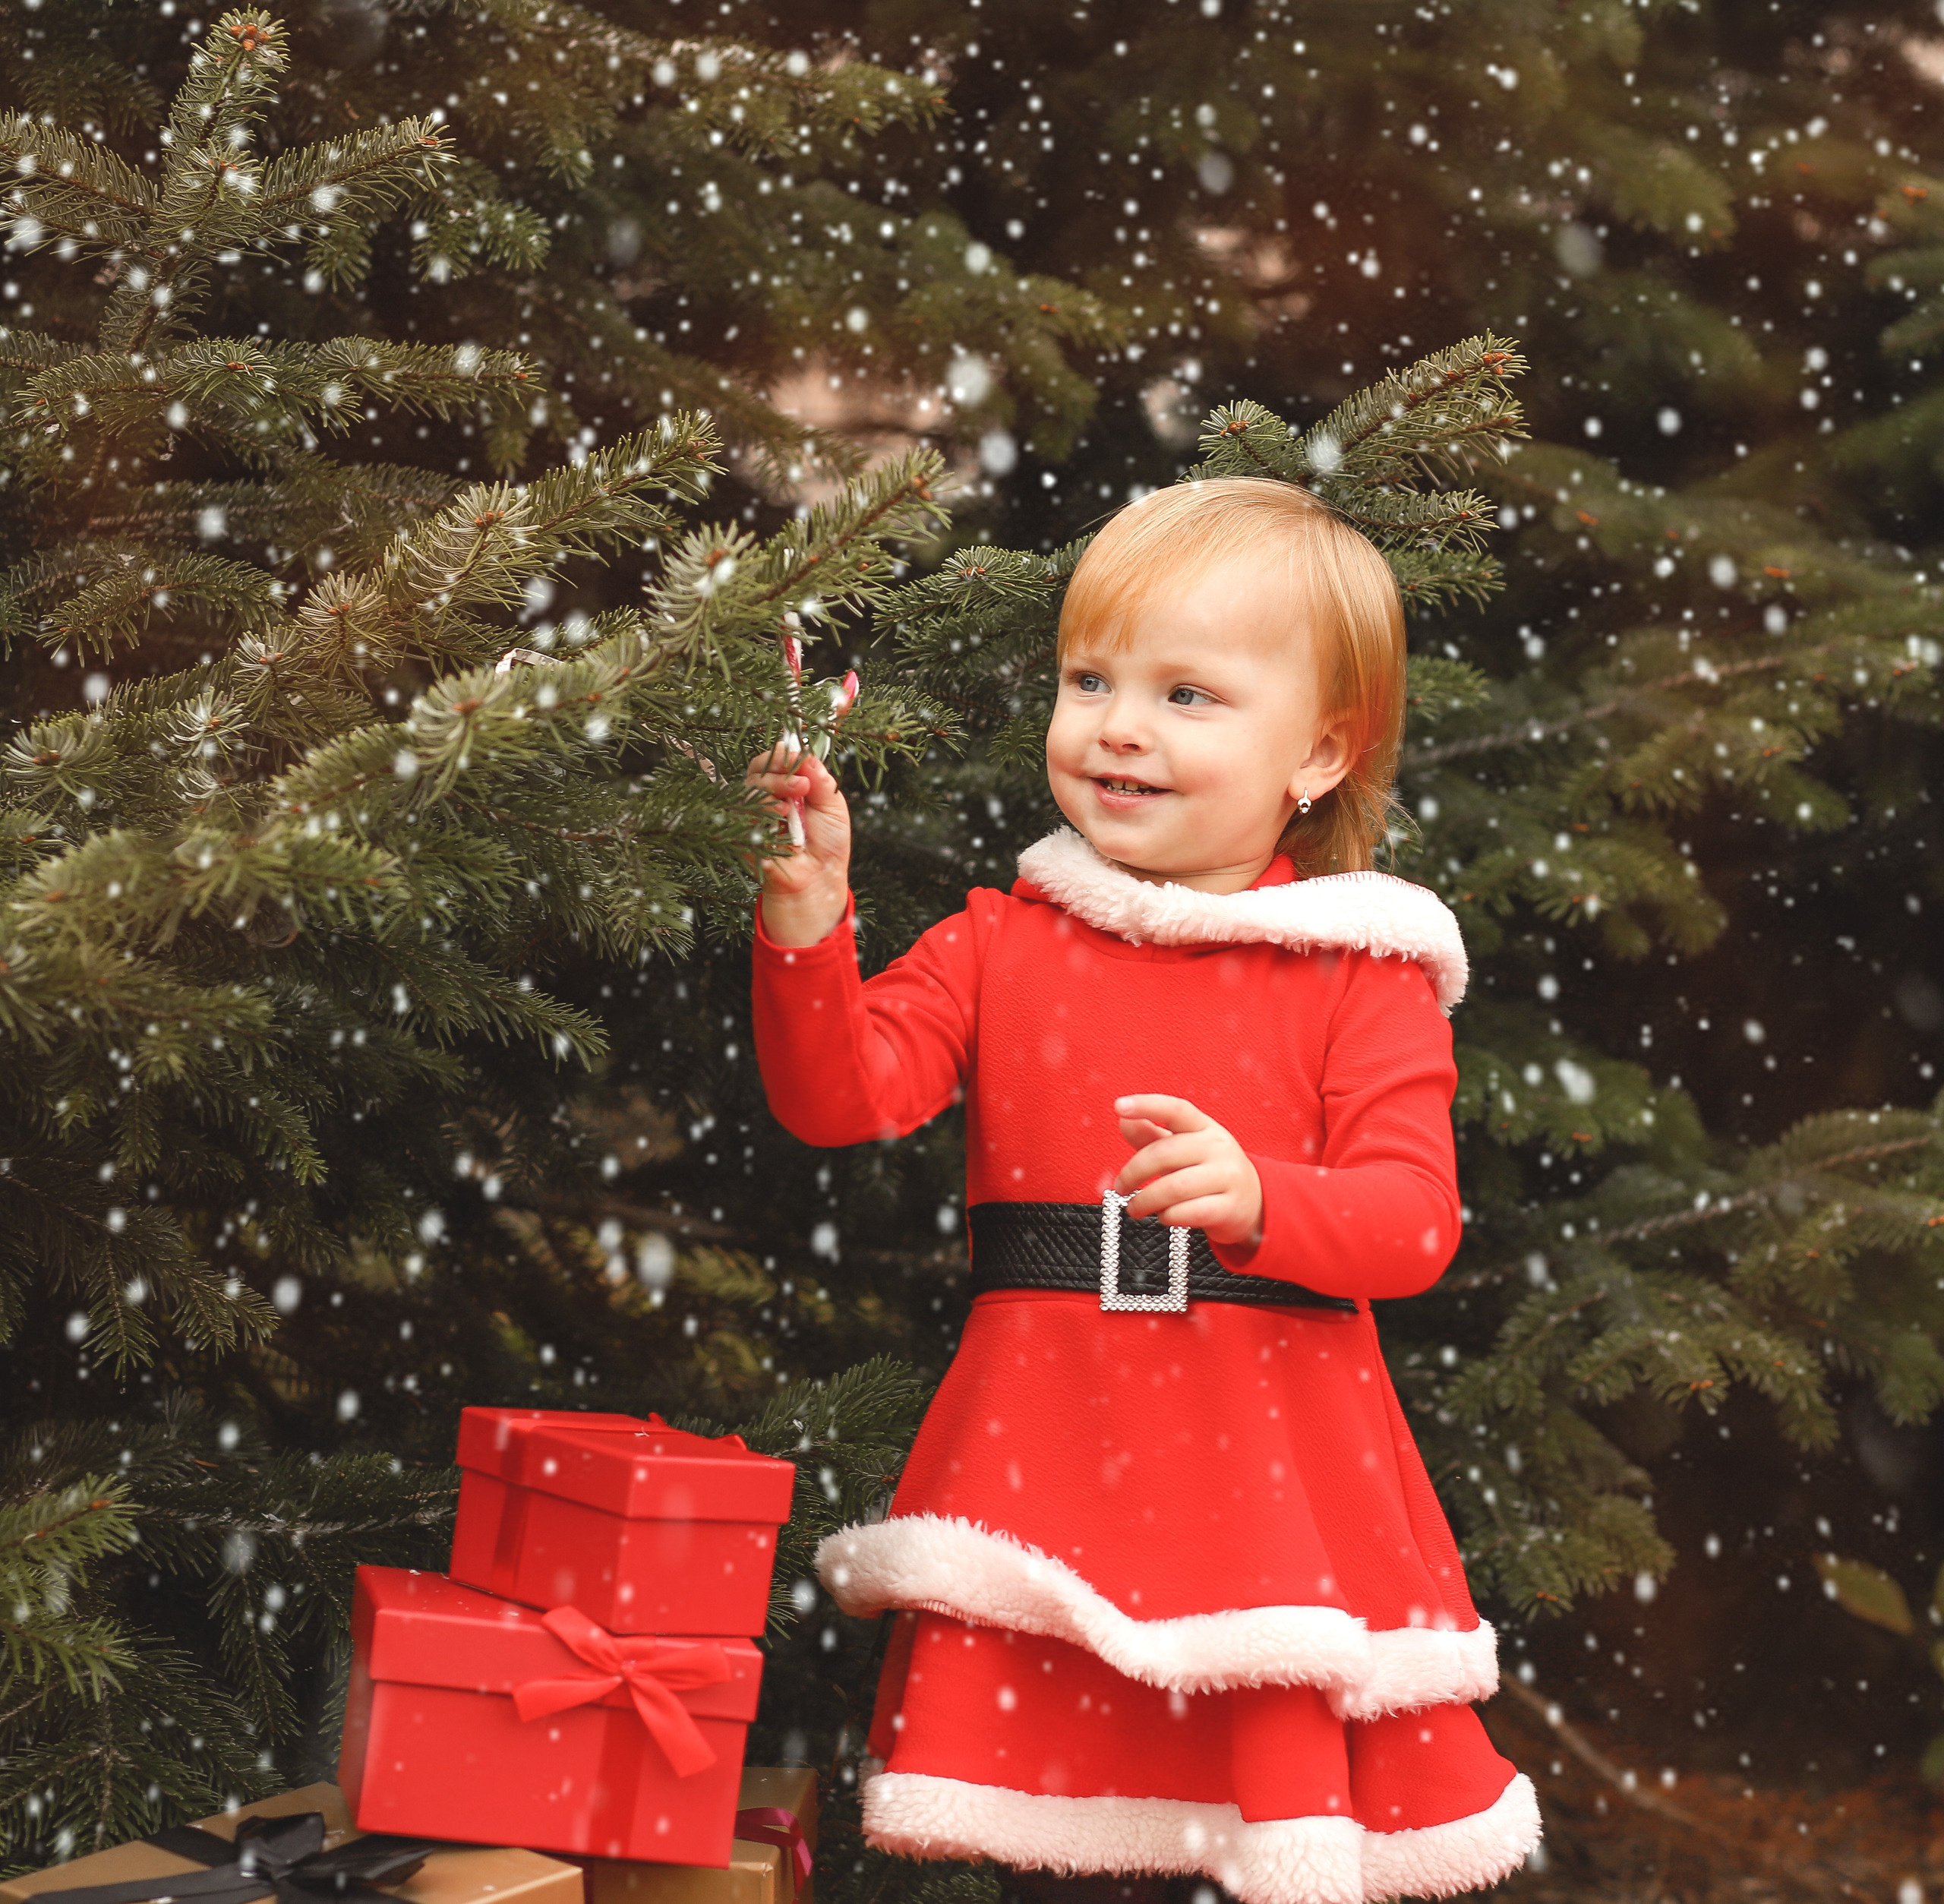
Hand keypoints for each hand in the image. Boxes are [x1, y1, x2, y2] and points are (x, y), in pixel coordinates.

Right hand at [744, 744, 850, 946]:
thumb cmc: (827, 843)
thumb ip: (821, 780)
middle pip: (758, 768)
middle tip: (802, 786)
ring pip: (750, 788)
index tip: (800, 759)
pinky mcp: (743, 832)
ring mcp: (753, 813)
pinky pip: (743, 813)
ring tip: (792, 808)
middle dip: (780, 772)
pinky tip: (779, 819)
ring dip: (772, 791)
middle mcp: (767, 795)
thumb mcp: (833, 806)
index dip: (784, 755)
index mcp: (788, 784)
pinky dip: (762, 812)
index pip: (775, 758)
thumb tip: (807, 754)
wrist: (819, 879)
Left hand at [1113, 1094, 1263, 1249]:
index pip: (1175, 1109)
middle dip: (1133, 1173)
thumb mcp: (1184, 1148)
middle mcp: (1218, 1147)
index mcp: (1204, 1126)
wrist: (1252, 1202)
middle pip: (1164, 1154)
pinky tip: (1163, 1216)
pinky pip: (1188, 1213)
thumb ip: (1152, 1135)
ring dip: (1145, 1200)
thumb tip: (1124, 1121)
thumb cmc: (1207, 1171)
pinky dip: (1167, 1217)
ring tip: (1135, 1208)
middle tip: (1121, 1188)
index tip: (1119, 1106)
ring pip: (1173, 1188)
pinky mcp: (1229, 1207)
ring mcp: (1227, 1177)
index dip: (1147, 1105)